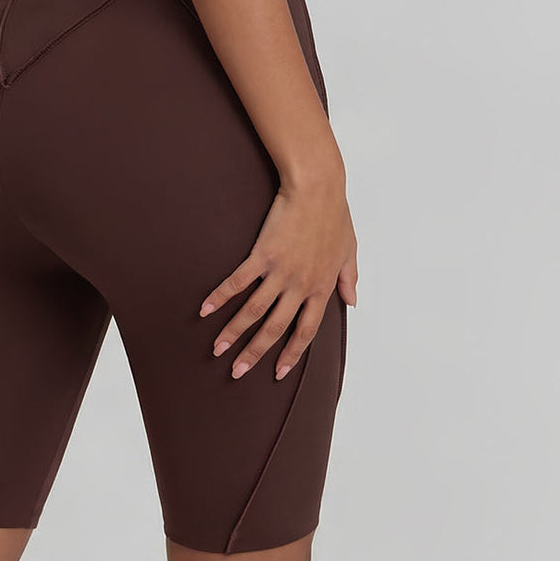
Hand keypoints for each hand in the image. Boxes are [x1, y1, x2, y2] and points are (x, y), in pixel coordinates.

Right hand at [199, 166, 357, 381]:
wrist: (316, 187)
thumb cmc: (334, 213)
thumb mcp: (349, 249)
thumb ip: (349, 277)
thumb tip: (353, 300)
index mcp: (322, 287)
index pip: (306, 331)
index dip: (291, 352)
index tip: (278, 372)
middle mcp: (301, 286)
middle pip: (275, 328)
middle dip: (255, 353)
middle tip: (237, 372)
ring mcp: (280, 271)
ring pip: (254, 311)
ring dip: (234, 332)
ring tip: (217, 349)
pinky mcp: (262, 254)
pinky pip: (238, 282)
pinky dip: (221, 297)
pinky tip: (206, 309)